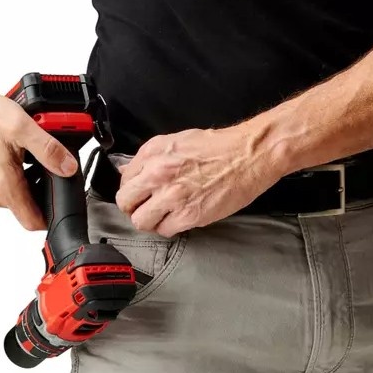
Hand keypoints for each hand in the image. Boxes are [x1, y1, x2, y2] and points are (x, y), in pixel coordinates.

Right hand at [0, 92, 78, 230]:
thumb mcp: (21, 127)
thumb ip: (48, 149)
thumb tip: (68, 167)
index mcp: (5, 188)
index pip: (36, 223)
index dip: (55, 215)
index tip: (65, 197)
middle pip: (32, 206)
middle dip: (46, 187)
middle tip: (52, 162)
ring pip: (22, 194)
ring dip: (33, 178)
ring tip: (34, 153)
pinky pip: (10, 184)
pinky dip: (20, 171)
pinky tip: (19, 151)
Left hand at [115, 124, 285, 235]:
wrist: (248, 155)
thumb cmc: (217, 147)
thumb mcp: (175, 142)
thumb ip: (149, 158)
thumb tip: (129, 172)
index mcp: (152, 154)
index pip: (124, 181)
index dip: (132, 190)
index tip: (139, 194)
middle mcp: (157, 175)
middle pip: (126, 203)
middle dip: (133, 208)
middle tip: (145, 208)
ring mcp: (172, 197)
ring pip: (141, 222)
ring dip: (150, 221)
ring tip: (162, 216)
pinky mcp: (189, 215)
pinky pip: (165, 230)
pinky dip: (169, 227)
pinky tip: (179, 219)